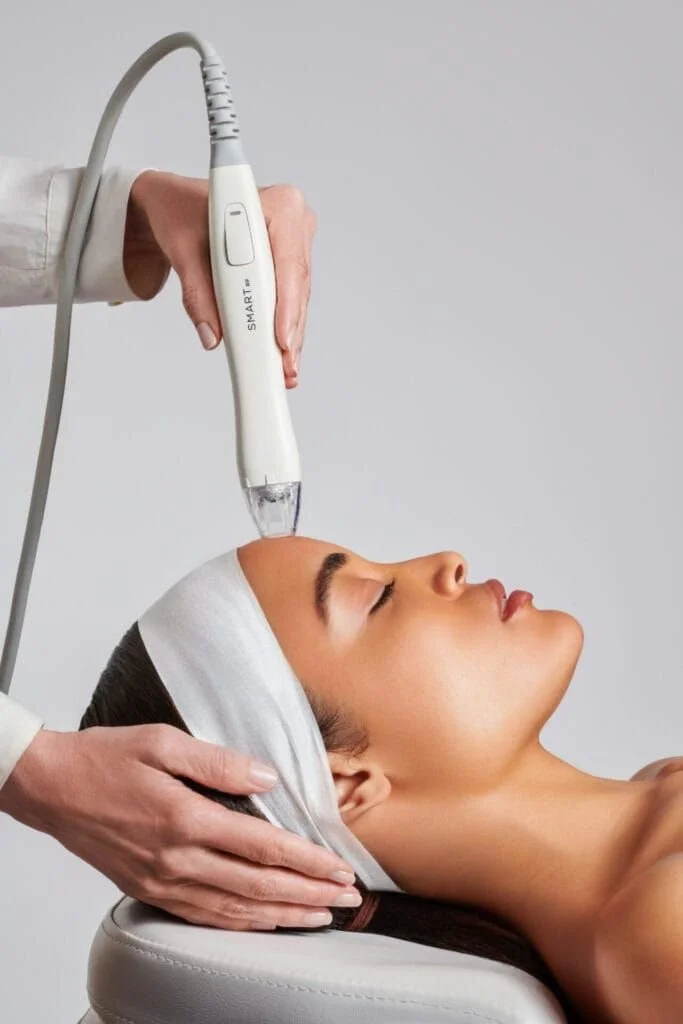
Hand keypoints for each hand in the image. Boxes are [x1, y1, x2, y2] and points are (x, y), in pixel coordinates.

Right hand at [0, 725, 359, 929]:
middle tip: (347, 898)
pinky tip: (264, 921)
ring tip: (320, 916)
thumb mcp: (162, 742)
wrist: (51, 787)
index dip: (307, 861)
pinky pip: (205, 917)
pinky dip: (243, 924)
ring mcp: (163, 881)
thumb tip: (266, 779)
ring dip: (284, 915)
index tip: (340, 867)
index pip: (263, 847)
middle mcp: (177, 858)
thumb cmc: (105, 759)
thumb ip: (218, 762)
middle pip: (258, 885)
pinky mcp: (150, 890)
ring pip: (236, 910)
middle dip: (309, 894)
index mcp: (186, 818)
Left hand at [123, 171, 316, 387]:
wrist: (176, 206)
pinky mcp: (288, 264)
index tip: (281, 338)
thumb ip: (197, 292)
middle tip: (282, 366)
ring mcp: (295, 243)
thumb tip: (211, 333)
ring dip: (290, 335)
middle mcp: (294, 221)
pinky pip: (289, 300)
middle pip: (296, 286)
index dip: (286, 304)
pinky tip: (280, 354)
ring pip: (296, 298)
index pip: (288, 262)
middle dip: (289, 329)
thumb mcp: (182, 249)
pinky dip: (283, 327)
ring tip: (283, 368)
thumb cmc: (181, 213)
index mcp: (277, 204)